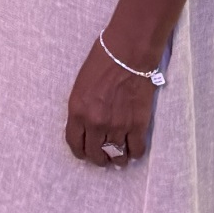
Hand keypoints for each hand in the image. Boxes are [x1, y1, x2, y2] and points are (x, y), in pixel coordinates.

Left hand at [65, 38, 157, 167]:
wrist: (128, 54)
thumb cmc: (102, 63)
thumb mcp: (80, 87)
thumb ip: (82, 110)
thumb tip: (87, 128)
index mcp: (78, 112)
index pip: (75, 144)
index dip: (80, 152)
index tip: (85, 154)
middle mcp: (96, 123)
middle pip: (95, 154)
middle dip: (99, 158)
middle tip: (103, 157)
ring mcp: (118, 126)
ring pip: (117, 155)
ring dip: (118, 158)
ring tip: (120, 156)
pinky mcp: (138, 125)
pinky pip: (136, 149)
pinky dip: (135, 152)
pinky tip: (133, 149)